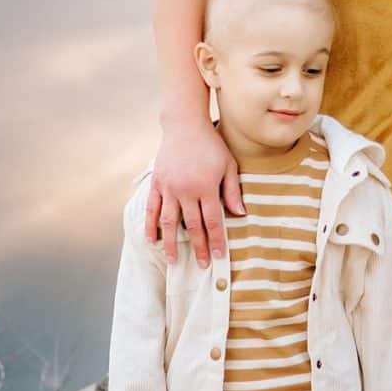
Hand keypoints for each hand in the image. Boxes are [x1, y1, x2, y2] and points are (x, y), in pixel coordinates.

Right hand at [145, 117, 243, 267]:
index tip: (219, 256)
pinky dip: (151, 226)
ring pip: (168, 222)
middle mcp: (186, 190)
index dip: (216, 240)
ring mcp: (169, 188)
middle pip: (192, 226)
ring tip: (172, 260)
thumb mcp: (228, 164)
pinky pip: (152, 209)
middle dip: (198, 247)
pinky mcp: (157, 183)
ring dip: (171, 243)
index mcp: (206, 187)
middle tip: (201, 265)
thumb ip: (232, 190)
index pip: (213, 221)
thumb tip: (240, 214)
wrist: (185, 125)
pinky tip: (152, 240)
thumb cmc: (211, 144)